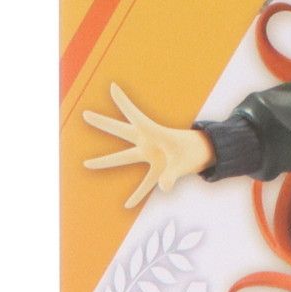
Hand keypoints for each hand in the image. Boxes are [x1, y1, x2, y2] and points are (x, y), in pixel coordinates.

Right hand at [82, 83, 213, 208]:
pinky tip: (128, 205)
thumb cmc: (193, 152)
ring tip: (86, 163)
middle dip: (103, 123)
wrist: (205, 154)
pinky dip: (139, 194)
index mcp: (154, 132)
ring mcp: (150, 155)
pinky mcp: (158, 169)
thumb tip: (163, 187)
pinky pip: (146, 183)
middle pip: (121, 131)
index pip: (135, 115)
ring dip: (106, 161)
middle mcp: (148, 142)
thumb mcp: (183, 163)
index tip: (112, 86)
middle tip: (85, 114)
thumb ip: (172, 174)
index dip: (123, 102)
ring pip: (124, 157)